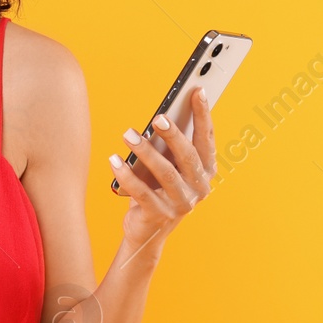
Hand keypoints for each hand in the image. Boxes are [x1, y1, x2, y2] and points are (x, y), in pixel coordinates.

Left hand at [108, 86, 215, 256]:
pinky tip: (114, 160)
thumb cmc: (157, 189)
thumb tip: (163, 116)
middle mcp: (199, 188)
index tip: (198, 91)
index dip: (204, 115)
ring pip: (166, 174)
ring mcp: (181, 204)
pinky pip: (142, 193)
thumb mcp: (168, 166)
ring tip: (128, 134)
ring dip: (146, 151)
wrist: (146, 230)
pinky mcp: (160, 216)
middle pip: (188, 157)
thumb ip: (170, 146)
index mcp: (205, 172)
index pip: (207, 139)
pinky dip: (127, 175)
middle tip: (158, 117)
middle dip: (174, 135)